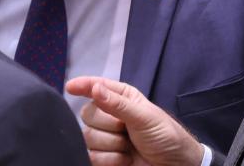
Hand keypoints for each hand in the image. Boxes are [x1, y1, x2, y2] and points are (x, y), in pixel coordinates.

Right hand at [66, 76, 203, 165]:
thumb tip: (94, 88)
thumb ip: (118, 104)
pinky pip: (91, 156)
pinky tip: (125, 159)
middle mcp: (109, 114)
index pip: (97, 87)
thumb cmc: (165, 135)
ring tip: (129, 146)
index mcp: (121, 97)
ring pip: (88, 136)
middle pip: (87, 114)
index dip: (83, 85)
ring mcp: (105, 136)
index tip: (70, 87)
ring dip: (112, 145)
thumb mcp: (144, 117)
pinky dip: (109, 160)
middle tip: (126, 130)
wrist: (173, 165)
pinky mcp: (103, 157)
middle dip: (108, 125)